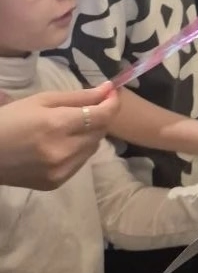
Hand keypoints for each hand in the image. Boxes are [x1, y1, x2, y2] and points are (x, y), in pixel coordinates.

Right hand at [0, 84, 119, 189]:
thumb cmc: (9, 120)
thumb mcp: (42, 100)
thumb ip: (79, 96)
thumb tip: (108, 89)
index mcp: (57, 125)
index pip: (102, 115)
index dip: (113, 103)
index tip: (112, 93)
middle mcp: (63, 151)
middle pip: (100, 131)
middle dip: (100, 116)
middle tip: (90, 106)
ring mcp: (60, 170)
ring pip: (93, 147)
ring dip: (91, 133)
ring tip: (73, 125)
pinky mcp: (56, 183)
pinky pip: (81, 162)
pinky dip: (79, 150)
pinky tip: (63, 143)